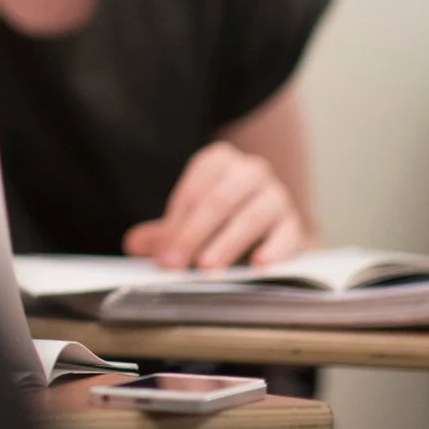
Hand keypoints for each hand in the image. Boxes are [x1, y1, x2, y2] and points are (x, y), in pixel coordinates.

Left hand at [122, 142, 307, 269]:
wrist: (268, 226)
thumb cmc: (221, 219)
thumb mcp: (189, 220)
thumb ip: (163, 231)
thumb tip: (134, 244)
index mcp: (218, 161)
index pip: (193, 190)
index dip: (175, 224)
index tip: (162, 254)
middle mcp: (250, 171)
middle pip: (218, 201)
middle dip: (193, 235)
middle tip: (176, 264)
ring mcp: (276, 195)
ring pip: (251, 216)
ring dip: (227, 243)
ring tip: (207, 267)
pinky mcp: (294, 222)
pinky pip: (287, 234)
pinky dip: (274, 249)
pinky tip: (259, 264)